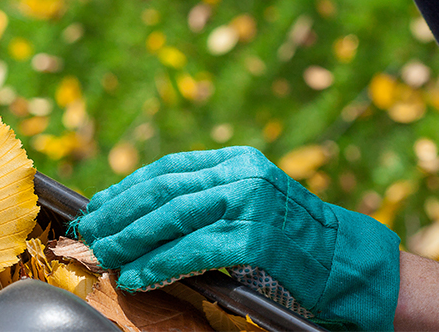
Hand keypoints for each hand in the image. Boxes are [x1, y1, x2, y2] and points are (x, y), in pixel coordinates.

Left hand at [71, 146, 400, 330]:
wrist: (349, 265)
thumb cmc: (295, 243)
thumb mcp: (251, 204)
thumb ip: (208, 201)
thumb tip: (144, 216)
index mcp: (238, 160)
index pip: (167, 169)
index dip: (126, 188)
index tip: (97, 207)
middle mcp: (242, 173)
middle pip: (162, 190)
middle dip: (118, 214)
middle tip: (89, 233)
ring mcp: (250, 203)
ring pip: (172, 218)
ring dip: (130, 240)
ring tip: (105, 256)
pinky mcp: (256, 238)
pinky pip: (192, 251)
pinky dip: (158, 265)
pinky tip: (137, 277)